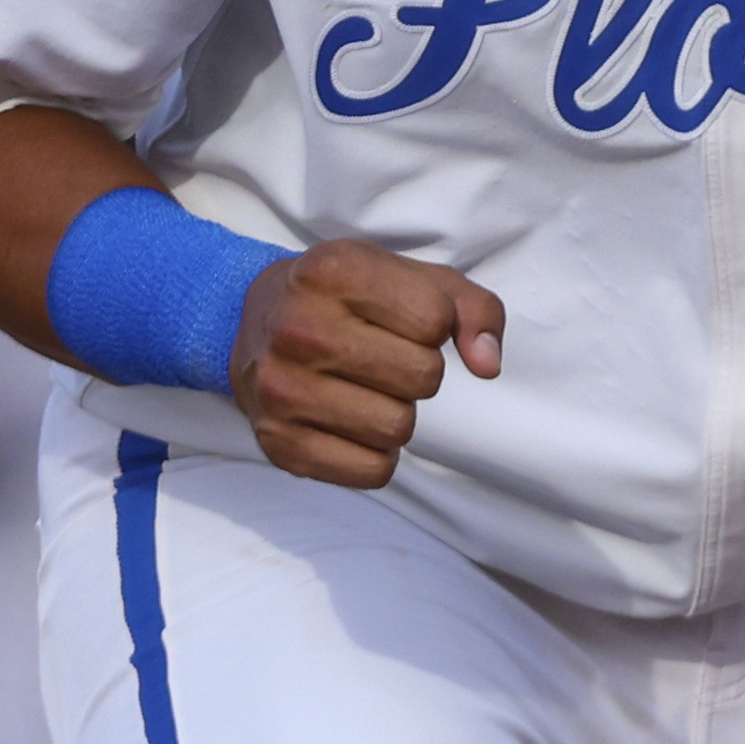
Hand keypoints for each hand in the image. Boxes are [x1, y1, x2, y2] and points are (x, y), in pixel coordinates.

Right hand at [229, 240, 504, 489]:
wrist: (256, 321)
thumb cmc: (348, 297)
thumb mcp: (412, 278)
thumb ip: (472, 308)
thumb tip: (487, 365)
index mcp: (333, 272)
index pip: (435, 321)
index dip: (434, 326)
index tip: (401, 320)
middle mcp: (298, 328)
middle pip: (422, 378)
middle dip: (418, 371)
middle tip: (383, 358)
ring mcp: (280, 389)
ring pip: (398, 429)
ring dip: (397, 413)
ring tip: (366, 388)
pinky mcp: (277, 443)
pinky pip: (372, 471)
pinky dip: (377, 454)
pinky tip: (351, 422)